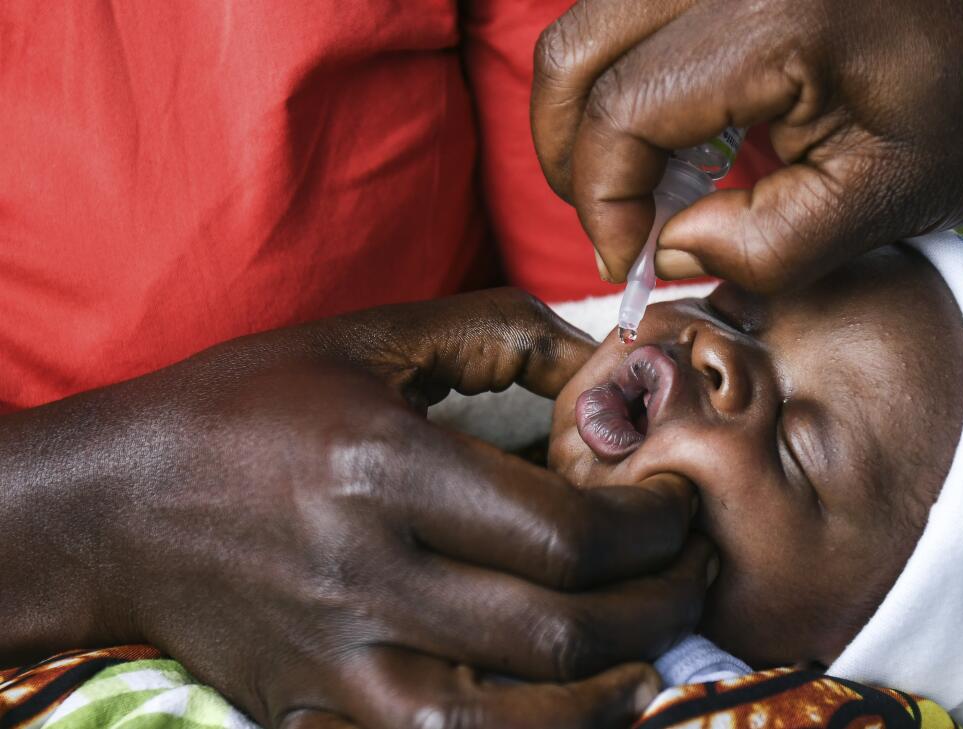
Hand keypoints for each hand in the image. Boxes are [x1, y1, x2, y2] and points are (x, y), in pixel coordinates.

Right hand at [0, 289, 711, 728]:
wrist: (115, 505)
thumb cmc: (246, 406)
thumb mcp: (368, 339)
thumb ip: (496, 336)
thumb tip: (605, 361)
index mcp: (383, 470)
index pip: (563, 532)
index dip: (651, 526)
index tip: (676, 504)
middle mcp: (364, 576)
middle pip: (556, 632)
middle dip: (659, 605)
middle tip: (693, 567)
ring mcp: (337, 662)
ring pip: (510, 723)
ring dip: (612, 690)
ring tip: (656, 643)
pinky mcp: (316, 711)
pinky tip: (575, 704)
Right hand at [531, 0, 962, 290]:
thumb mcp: (880, 204)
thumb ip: (761, 249)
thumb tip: (666, 251)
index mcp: (773, 16)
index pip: (618, 114)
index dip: (603, 203)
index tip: (631, 261)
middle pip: (572, 53)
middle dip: (574, 157)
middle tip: (618, 224)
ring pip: (590, 22)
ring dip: (595, 113)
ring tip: (648, 183)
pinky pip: (634, 7)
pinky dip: (630, 74)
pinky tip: (682, 130)